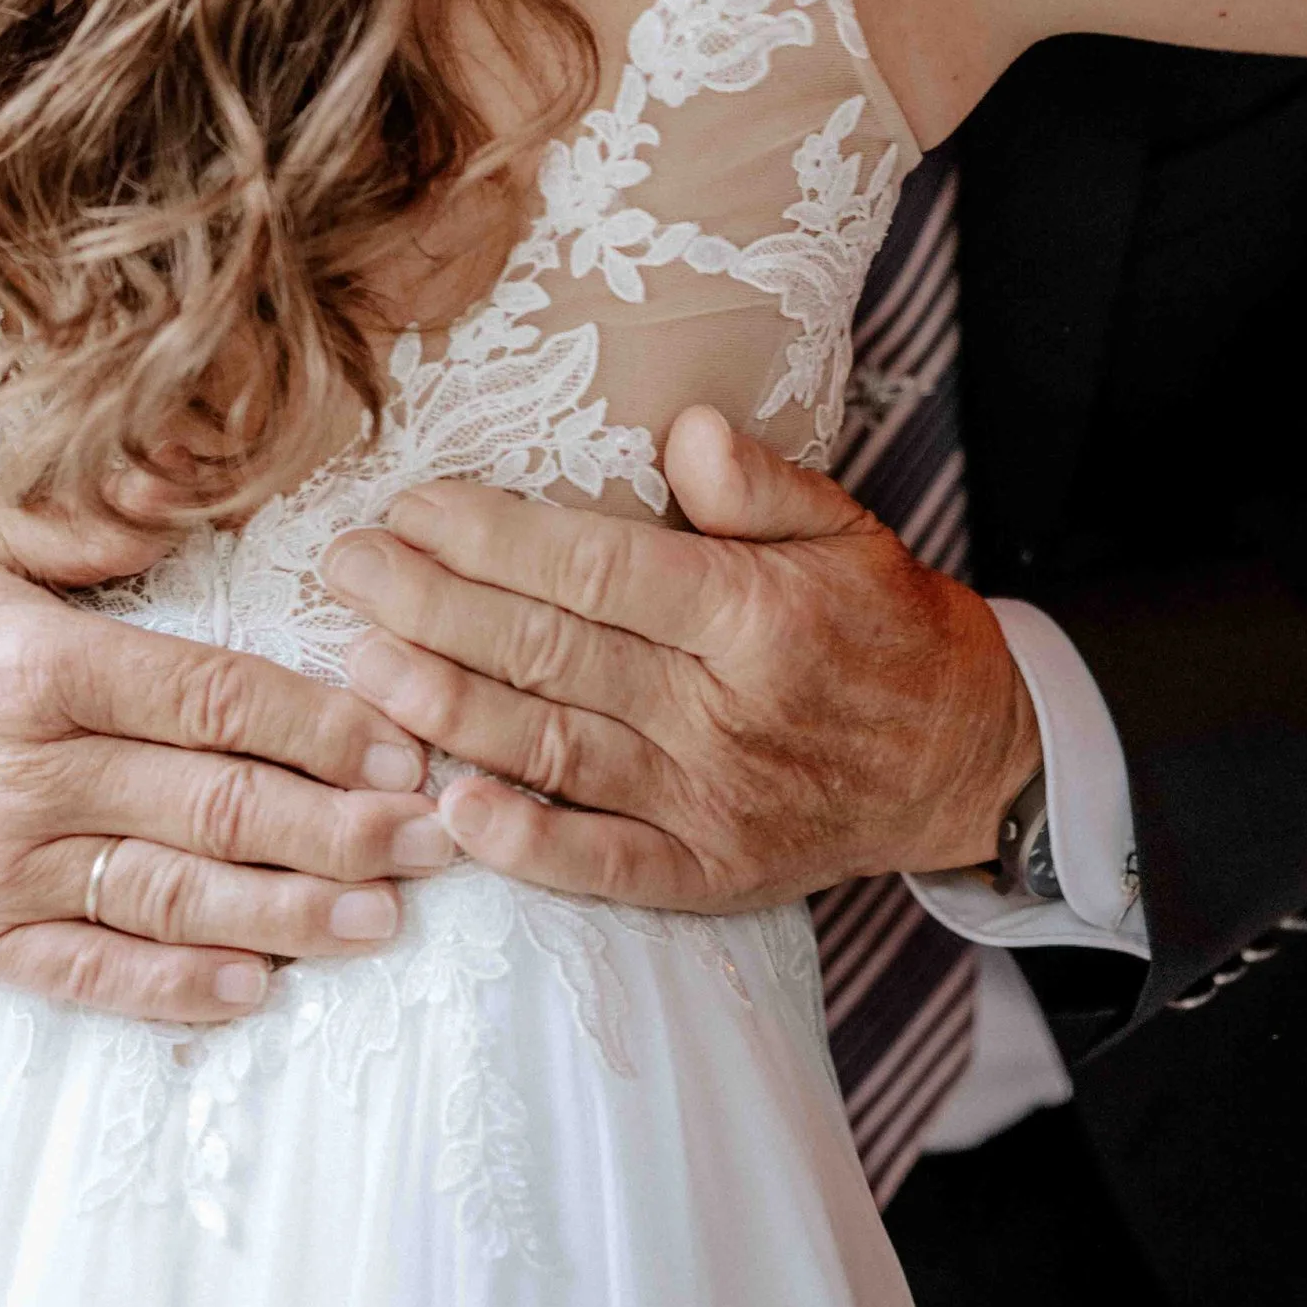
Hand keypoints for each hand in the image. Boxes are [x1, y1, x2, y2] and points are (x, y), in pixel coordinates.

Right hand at [0, 542, 454, 1022]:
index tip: (410, 740)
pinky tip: (253, 990)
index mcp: (45, 662)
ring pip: (170, 895)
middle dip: (342, 824)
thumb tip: (188, 498)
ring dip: (287, 913)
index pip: (215, 696)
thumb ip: (89, 529)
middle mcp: (29, 768)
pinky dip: (171, 988)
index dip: (323, 724)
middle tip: (442, 837)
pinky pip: (84, 972)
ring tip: (385, 919)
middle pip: (216, 802)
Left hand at [322, 406, 1041, 911]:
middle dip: (433, 607)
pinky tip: (450, 809)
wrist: (962, 760)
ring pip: (554, 750)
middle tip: (343, 569)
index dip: (494, 539)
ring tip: (357, 664)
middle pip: (551, 653)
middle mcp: (722, 711)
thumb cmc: (884, 626)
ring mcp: (710, 802)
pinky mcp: (707, 874)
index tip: (412, 506)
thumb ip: (759, 484)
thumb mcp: (846, 528)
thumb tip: (682, 431)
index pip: (595, 568)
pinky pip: (601, 865)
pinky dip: (524, 846)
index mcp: (753, 615)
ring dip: (445, 709)